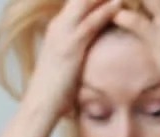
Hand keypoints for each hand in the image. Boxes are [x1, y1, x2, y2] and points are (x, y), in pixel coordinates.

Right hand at [24, 0, 122, 118]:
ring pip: (84, 3)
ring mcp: (62, 35)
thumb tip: (89, 52)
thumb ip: (77, 51)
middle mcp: (58, 26)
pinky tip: (119, 3)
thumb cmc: (54, 89)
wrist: (40, 104)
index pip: (76, 2)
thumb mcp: (67, 63)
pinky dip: (105, 11)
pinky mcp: (70, 47)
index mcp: (57, 28)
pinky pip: (90, 24)